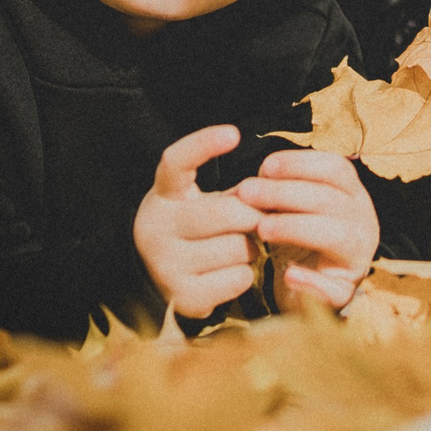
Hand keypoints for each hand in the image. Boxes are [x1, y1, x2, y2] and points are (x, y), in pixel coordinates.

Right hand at [133, 125, 263, 319]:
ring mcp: (166, 265)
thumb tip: (274, 189)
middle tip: (256, 219)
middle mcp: (155, 228)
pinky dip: (245, 274)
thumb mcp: (202, 203)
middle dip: (251, 216)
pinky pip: (239, 278)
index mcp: (163, 196)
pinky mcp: (184, 297)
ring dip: (251, 247)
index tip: (233, 133)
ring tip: (238, 247)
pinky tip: (229, 271)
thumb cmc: (195, 231)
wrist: (160, 280)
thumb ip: (233, 194)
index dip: (203, 145)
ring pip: (237, 248)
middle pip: (224, 212)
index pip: (175, 162)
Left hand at [236, 147, 377, 312]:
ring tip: (261, 230)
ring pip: (337, 236)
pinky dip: (312, 282)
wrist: (305, 290)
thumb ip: (278, 192)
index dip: (300, 163)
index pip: (336, 168)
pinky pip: (336, 289)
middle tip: (246, 193)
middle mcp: (362, 222)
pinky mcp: (346, 292)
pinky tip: (288, 275)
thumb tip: (253, 185)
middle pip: (330, 199)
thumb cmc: (296, 239)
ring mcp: (358, 258)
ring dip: (294, 228)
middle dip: (284, 193)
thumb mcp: (291, 208)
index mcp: (352, 195)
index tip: (265, 167)